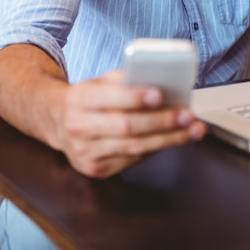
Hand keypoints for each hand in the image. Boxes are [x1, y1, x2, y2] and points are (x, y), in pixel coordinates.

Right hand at [56, 70, 205, 177]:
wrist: (58, 123)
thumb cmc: (87, 98)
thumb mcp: (99, 81)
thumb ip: (123, 80)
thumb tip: (159, 80)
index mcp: (79, 99)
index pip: (109, 98)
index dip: (135, 97)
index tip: (160, 94)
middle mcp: (79, 127)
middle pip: (126, 127)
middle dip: (161, 121)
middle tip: (187, 114)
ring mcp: (86, 153)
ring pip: (134, 147)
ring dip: (168, 139)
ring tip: (192, 129)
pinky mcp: (95, 170)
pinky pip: (132, 160)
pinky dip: (156, 148)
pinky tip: (173, 139)